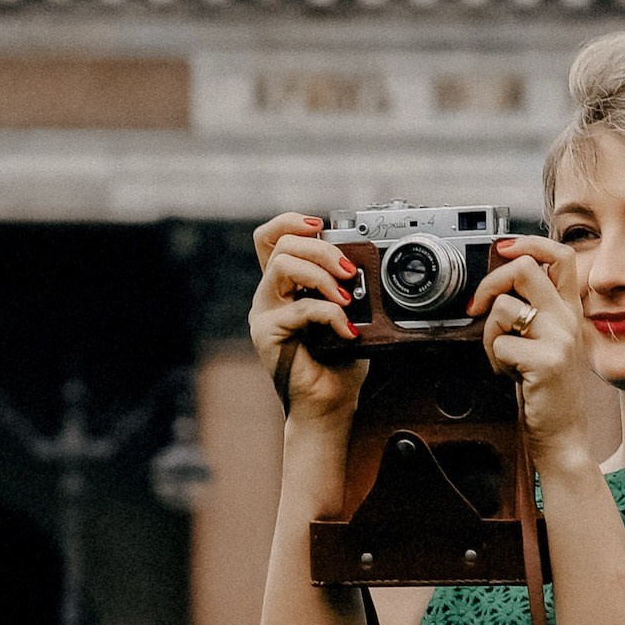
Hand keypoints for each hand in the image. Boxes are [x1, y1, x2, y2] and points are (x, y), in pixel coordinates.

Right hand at [249, 213, 367, 432]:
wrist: (330, 403)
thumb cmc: (339, 359)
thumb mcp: (348, 310)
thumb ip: (345, 283)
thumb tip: (359, 259)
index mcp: (285, 284)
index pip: (271, 237)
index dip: (291, 221)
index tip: (320, 225)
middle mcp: (270, 294)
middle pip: (282, 244)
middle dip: (321, 248)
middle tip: (348, 270)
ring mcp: (265, 312)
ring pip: (283, 266)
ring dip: (321, 275)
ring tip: (344, 298)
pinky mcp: (267, 333)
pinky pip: (299, 308)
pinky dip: (330, 315)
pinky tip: (347, 331)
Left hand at [470, 239, 592, 471]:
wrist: (563, 437)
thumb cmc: (547, 391)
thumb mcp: (546, 342)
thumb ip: (532, 310)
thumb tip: (498, 282)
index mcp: (569, 310)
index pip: (560, 255)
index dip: (529, 242)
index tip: (503, 249)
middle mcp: (568, 319)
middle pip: (525, 267)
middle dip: (490, 282)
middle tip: (479, 306)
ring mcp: (559, 339)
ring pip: (504, 307)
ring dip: (489, 333)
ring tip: (503, 357)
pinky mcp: (546, 361)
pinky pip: (499, 344)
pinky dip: (494, 361)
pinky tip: (511, 376)